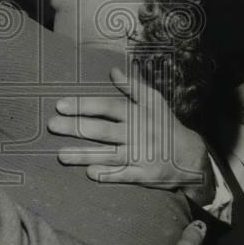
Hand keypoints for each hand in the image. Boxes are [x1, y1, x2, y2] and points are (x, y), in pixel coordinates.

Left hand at [47, 64, 212, 202]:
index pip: (105, 107)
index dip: (83, 106)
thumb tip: (113, 70)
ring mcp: (140, 155)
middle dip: (75, 128)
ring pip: (107, 155)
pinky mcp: (144, 175)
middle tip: (52, 126)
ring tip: (60, 155)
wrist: (191, 156)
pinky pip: (123, 175)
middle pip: (101, 131)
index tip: (60, 105)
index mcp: (137, 114)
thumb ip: (132, 86)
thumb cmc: (166, 125)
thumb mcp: (154, 101)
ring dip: (83, 155)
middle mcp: (136, 134)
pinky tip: (89, 173)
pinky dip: (107, 174)